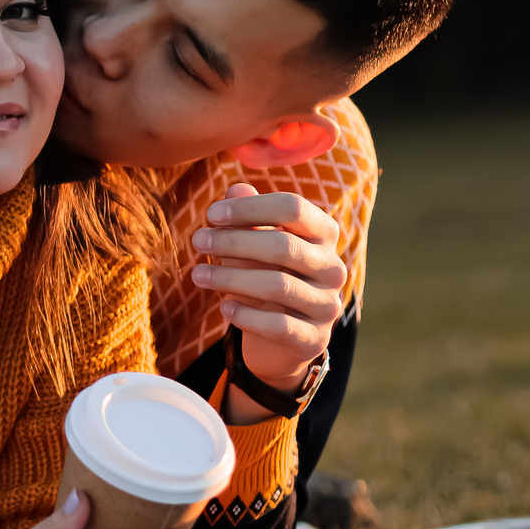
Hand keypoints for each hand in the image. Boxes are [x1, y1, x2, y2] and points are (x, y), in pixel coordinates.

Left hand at [191, 180, 345, 417]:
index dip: (250, 208)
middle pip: (283, 245)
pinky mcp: (313, 339)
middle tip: (197, 241)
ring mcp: (326, 305)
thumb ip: (249, 216)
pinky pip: (278, 325)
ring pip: (278, 285)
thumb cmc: (265, 276)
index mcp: (323, 234)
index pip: (293, 208)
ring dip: (230, 278)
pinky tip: (223, 307)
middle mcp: (332, 268)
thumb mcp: (254, 244)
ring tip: (196, 275)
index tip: (211, 214)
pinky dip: (246, 315)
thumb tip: (235, 189)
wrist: (279, 339)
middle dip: (234, 241)